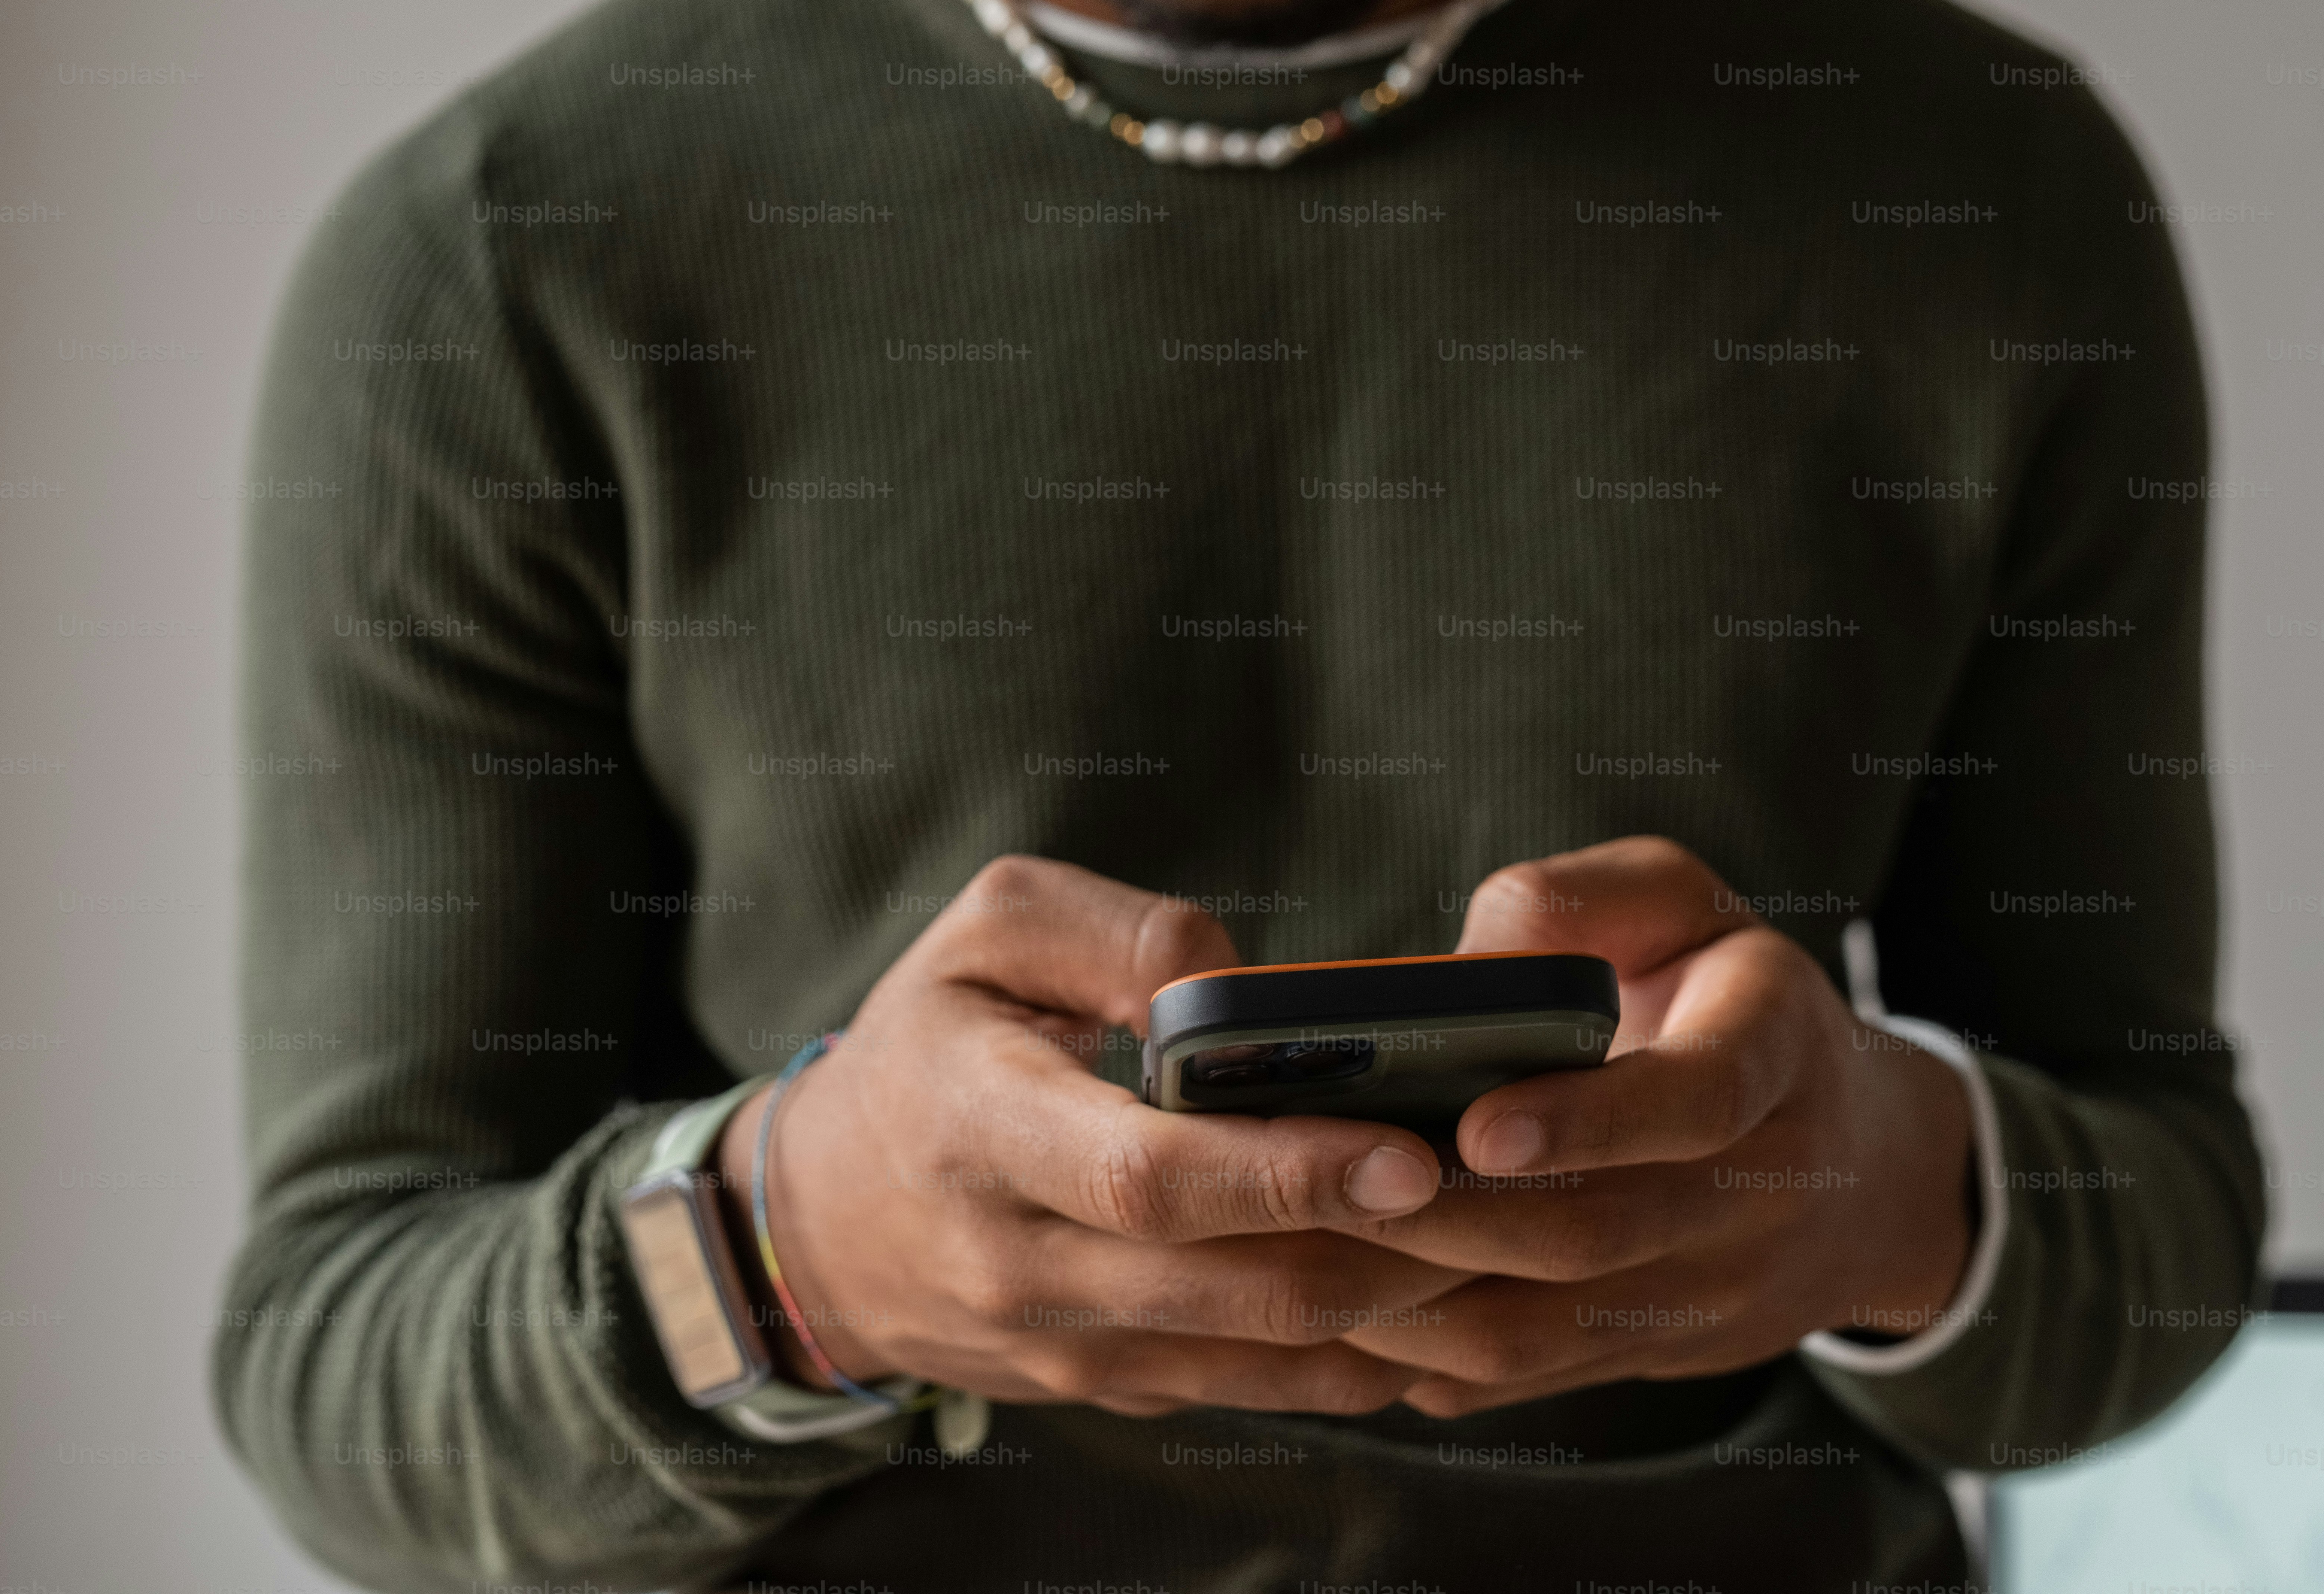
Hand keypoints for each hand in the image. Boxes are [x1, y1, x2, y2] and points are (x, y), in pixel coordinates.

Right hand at [711, 856, 1473, 1417]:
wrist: (822, 1220)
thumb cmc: (927, 1040)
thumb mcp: (984, 933)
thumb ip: (1114, 933)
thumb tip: (1236, 984)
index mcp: (981, 1129)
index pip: (1148, 1179)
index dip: (1285, 1173)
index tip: (1408, 1153)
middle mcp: (1023, 1260)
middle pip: (1230, 1284)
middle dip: (1381, 1249)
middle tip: (1501, 1192)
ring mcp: (1070, 1345)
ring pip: (1262, 1353)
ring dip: (1394, 1309)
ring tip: (1500, 1238)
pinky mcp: (1113, 1387)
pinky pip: (1258, 1390)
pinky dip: (1359, 1355)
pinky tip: (1442, 1299)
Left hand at [1337, 837, 1975, 1416]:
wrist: (1859, 1169)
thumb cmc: (1727, 998)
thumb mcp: (1683, 906)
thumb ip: (1581, 901)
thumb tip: (1469, 962)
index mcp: (1773, 1051)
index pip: (1697, 1100)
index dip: (1589, 1120)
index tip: (1478, 1125)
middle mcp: (1760, 1188)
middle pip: (1595, 1232)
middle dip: (1451, 1220)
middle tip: (1328, 1188)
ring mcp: (1710, 1290)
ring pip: (1547, 1329)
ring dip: (1419, 1304)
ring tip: (1311, 1256)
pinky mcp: (1655, 1353)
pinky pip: (1530, 1378)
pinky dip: (1430, 1356)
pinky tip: (1346, 1317)